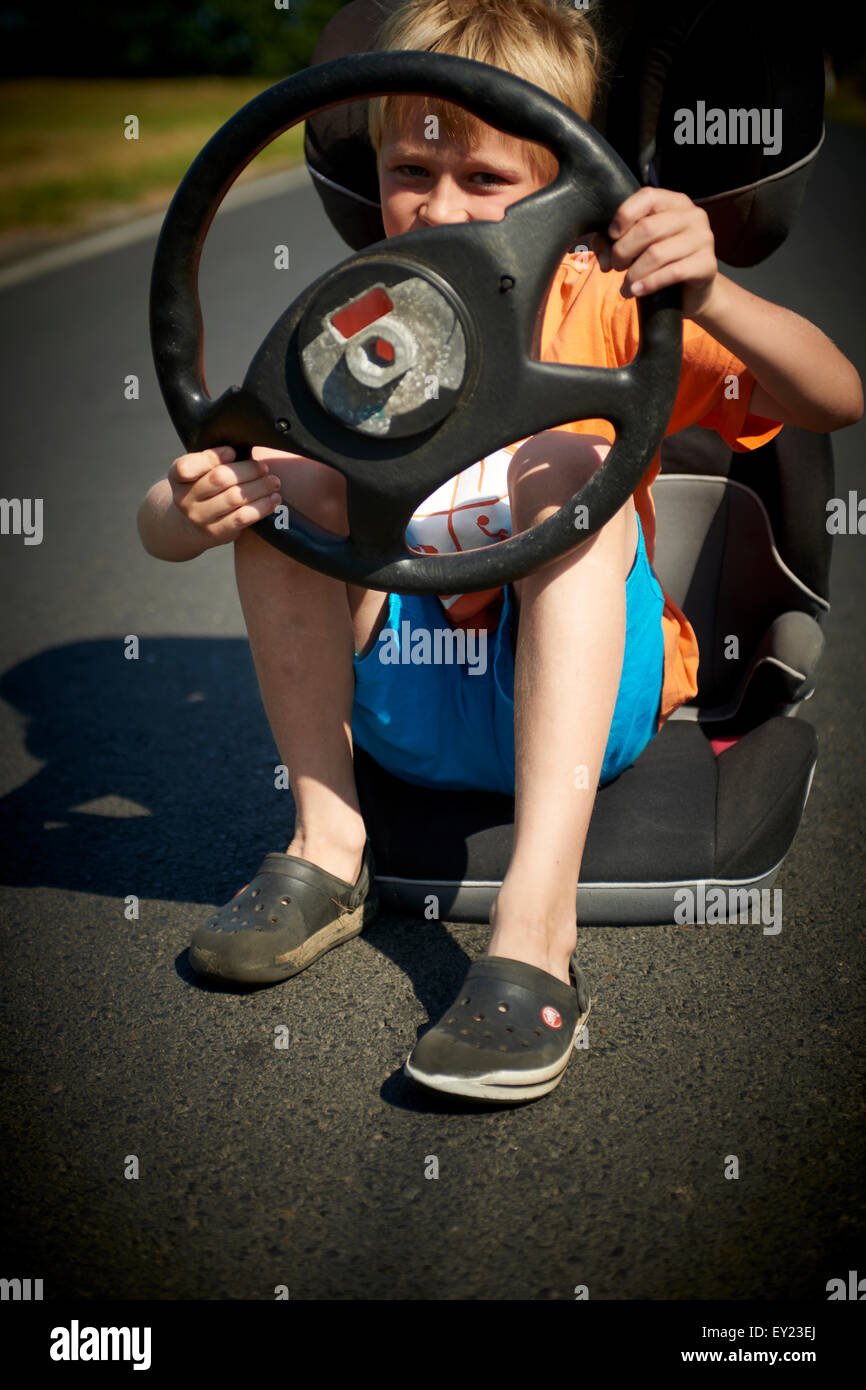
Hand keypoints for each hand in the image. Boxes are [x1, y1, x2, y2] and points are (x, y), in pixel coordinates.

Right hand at [167, 446, 282, 547]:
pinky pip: (243, 517)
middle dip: (248, 470)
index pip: (186, 467)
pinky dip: (262, 506)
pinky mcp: (217, 533)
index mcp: (178, 478)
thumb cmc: (203, 490)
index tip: (232, 452)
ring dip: (260, 487)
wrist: (191, 525)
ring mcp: (200, 518)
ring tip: (273, 482)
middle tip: (264, 468)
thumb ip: (212, 459)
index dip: (212, 457)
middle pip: (219, 479)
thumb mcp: (198, 472)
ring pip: (235, 498)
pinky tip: (273, 500)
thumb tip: (240, 450)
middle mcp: (184, 499)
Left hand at [593, 188, 718, 319]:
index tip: (611, 237)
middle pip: (647, 228)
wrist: (691, 293)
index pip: (647, 197)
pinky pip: (672, 273)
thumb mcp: (636, 248)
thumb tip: (603, 257)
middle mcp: (693, 215)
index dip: (623, 216)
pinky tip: (636, 292)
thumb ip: (612, 244)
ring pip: (657, 253)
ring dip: (633, 274)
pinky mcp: (707, 264)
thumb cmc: (660, 265)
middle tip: (616, 267)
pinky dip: (648, 284)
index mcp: (675, 202)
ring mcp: (704, 238)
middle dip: (623, 251)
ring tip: (625, 286)